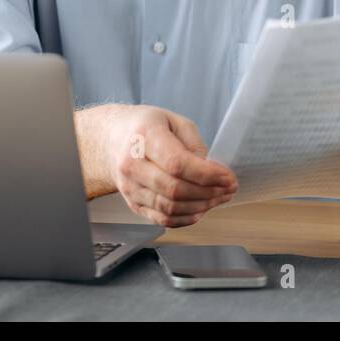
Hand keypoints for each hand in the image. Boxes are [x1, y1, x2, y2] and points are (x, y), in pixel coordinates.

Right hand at [75, 104, 237, 226]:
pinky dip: (186, 218)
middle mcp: (131, 164)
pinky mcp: (132, 203)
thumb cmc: (145, 128)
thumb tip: (208, 170)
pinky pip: (162, 219)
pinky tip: (201, 208)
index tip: (228, 177)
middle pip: (175, 189)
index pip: (177, 163)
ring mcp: (129, 187)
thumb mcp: (173, 120)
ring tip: (219, 197)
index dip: (207, 174)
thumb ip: (193, 143)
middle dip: (209, 193)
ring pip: (170, 208)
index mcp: (143, 136)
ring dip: (201, 207)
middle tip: (228, 188)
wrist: (111, 140)